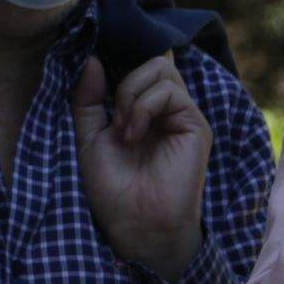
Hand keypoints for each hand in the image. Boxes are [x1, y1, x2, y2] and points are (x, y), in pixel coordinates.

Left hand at [75, 55, 210, 282]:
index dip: (119, 61)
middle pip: (152, 60)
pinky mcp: (195, 124)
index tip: (97, 73)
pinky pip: (170, 92)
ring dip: (131, 94)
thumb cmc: (112, 189)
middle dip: (125, 81)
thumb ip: (88, 99)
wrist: (134, 224)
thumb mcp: (88, 138)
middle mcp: (165, 109)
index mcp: (141, 109)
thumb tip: (92, 60)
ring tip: (123, 131)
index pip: (137, 65)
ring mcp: (182, 115)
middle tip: (114, 118)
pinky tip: (134, 135)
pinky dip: (144, 107)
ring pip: (161, 68)